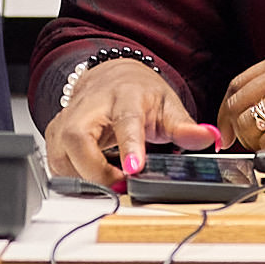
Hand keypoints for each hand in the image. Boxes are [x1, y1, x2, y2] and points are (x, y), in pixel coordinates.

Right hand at [42, 54, 212, 185]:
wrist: (110, 78)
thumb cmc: (138, 94)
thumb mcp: (167, 105)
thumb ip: (185, 126)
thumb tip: (210, 137)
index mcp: (123, 96)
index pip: (125, 121)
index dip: (129, 146)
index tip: (134, 169)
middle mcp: (89, 106)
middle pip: (77, 140)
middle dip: (95, 171)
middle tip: (120, 185)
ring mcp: (67, 120)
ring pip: (62, 157)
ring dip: (85, 178)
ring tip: (111, 181)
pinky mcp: (55, 136)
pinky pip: (58, 166)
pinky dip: (75, 179)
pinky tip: (94, 177)